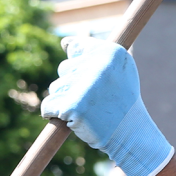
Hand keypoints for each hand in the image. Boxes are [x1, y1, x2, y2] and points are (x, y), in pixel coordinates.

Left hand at [41, 36, 172, 175]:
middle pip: (64, 68)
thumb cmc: (121, 100)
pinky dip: (51, 113)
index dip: (75, 62)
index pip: (76, 47)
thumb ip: (94, 53)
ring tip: (84, 109)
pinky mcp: (72, 106)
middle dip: (70, 84)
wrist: (127, 132)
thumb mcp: (118, 70)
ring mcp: (84, 86)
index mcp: (110, 52)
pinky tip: (69, 118)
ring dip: (62, 100)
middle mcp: (98, 65)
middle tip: (90, 98)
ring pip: (55, 87)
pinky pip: (47, 105)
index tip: (86, 77)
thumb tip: (64, 43)